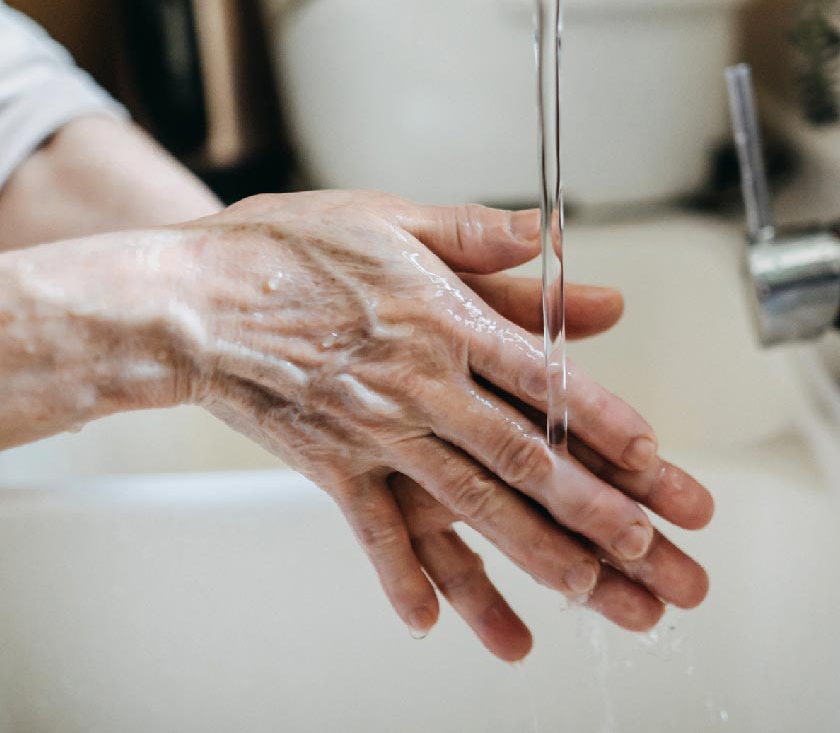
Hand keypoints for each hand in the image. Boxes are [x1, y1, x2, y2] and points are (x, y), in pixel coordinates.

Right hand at [170, 191, 712, 657]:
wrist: (189, 297)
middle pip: (517, 454)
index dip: (599, 418)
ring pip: (465, 502)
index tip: (649, 455)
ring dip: (528, 550)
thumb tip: (555, 236)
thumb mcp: (391, 217)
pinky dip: (400, 577)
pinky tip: (431, 621)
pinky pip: (372, 531)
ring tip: (583, 590)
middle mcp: (418, 384)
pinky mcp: (328, 465)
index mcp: (441, 320)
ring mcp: (374, 431)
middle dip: (587, 505)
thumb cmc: (287, 247)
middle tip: (643, 547)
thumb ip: (479, 234)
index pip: (540, 375)